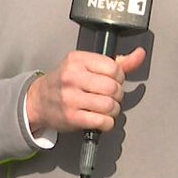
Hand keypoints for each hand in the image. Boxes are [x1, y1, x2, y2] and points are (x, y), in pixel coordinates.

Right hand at [25, 47, 145, 133]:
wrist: (38, 101)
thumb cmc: (65, 82)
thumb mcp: (86, 66)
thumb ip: (116, 62)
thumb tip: (140, 54)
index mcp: (77, 59)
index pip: (113, 68)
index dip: (118, 77)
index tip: (112, 81)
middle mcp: (72, 77)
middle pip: (113, 87)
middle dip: (117, 95)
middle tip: (109, 96)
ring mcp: (71, 98)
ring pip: (109, 105)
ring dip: (113, 110)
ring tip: (106, 108)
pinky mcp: (71, 117)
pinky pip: (102, 121)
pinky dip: (107, 123)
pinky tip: (101, 119)